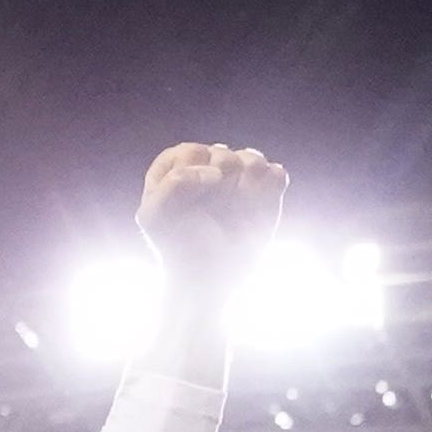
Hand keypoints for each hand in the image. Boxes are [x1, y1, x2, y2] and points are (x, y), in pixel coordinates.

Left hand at [135, 143, 291, 287]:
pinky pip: (276, 173)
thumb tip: (215, 173)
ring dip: (244, 188)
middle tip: (211, 212)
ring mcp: (239, 177)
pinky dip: (268, 190)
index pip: (190, 152)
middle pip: (221, 154)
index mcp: (177, 167)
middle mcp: (210, 166)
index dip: (191, 177)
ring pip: (252, 158)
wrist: (209, 278)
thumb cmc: (179, 246)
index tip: (187, 203)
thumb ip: (173, 184)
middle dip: (217, 187)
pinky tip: (252, 210)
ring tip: (232, 211)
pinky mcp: (265, 190)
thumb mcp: (155, 216)